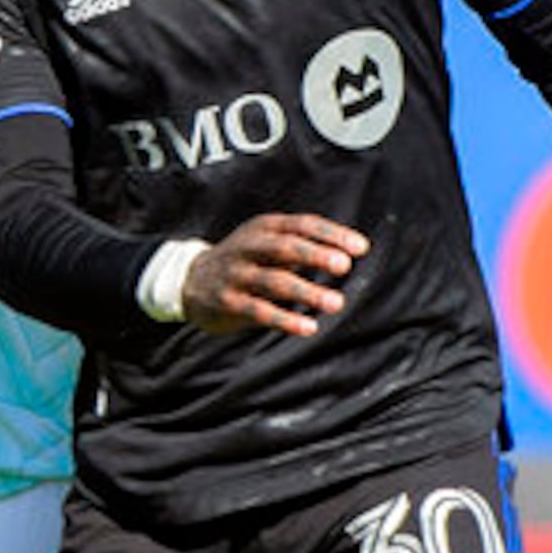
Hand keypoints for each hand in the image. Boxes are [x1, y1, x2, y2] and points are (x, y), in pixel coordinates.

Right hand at [184, 214, 368, 337]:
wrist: (190, 281)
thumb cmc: (245, 261)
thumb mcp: (267, 243)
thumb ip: (301, 245)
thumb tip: (348, 253)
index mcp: (264, 227)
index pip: (302, 225)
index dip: (332, 234)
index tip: (361, 248)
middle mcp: (249, 246)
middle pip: (286, 247)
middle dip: (316, 254)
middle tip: (344, 265)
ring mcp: (237, 274)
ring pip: (275, 281)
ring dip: (307, 291)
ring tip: (336, 303)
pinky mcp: (228, 302)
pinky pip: (260, 311)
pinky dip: (285, 319)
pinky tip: (308, 328)